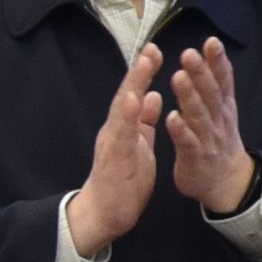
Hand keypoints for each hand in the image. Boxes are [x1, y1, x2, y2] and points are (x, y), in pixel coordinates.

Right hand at [63, 45, 166, 261]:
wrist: (106, 213)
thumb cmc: (123, 180)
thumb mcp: (139, 145)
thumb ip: (143, 121)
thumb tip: (151, 95)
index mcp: (123, 126)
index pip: (134, 94)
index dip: (143, 72)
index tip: (155, 50)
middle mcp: (115, 130)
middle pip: (126, 95)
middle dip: (138, 71)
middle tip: (152, 48)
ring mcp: (112, 143)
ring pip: (121, 110)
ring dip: (133, 86)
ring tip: (145, 65)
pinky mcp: (113, 159)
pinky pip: (121, 135)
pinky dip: (128, 116)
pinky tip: (136, 101)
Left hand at [159, 32, 259, 216]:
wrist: (226, 183)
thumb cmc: (219, 141)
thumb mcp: (223, 111)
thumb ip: (216, 85)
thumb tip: (211, 53)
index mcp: (223, 107)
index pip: (222, 80)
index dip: (217, 61)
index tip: (211, 41)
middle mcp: (218, 120)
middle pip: (210, 94)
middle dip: (200, 73)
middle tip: (189, 53)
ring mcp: (208, 139)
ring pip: (198, 115)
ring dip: (189, 96)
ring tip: (178, 77)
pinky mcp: (195, 157)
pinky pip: (187, 142)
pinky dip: (180, 130)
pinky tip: (172, 117)